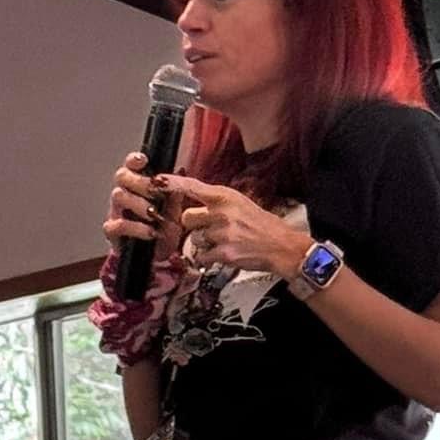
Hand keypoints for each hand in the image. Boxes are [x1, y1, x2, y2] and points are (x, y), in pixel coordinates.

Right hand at [103, 151, 179, 261]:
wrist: (158, 255)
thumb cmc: (163, 227)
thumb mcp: (174, 209)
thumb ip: (175, 193)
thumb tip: (181, 171)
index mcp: (137, 185)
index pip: (130, 165)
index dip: (134, 160)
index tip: (144, 160)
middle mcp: (124, 194)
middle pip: (121, 176)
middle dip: (140, 181)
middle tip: (156, 192)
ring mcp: (115, 211)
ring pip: (118, 196)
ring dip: (139, 204)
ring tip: (155, 215)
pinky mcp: (112, 230)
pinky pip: (118, 224)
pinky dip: (136, 228)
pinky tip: (150, 233)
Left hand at [159, 176, 312, 278]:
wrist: (281, 246)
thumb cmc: (261, 225)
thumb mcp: (240, 204)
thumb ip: (216, 203)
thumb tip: (194, 205)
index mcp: (225, 196)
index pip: (193, 187)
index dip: (173, 184)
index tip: (158, 181)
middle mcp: (221, 212)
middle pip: (186, 218)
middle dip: (193, 226)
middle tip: (209, 229)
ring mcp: (222, 233)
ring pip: (194, 239)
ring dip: (203, 243)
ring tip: (223, 242)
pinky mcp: (223, 253)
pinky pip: (201, 256)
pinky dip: (208, 258)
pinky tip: (223, 254)